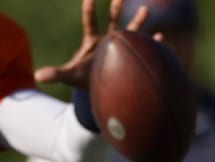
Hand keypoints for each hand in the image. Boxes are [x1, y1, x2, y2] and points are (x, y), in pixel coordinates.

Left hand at [35, 0, 151, 87]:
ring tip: (146, 9)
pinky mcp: (133, 55)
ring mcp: (122, 46)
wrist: (101, 86)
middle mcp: (108, 39)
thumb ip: (56, 74)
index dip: (89, 10)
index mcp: (92, 41)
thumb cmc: (84, 79)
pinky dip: (153, 43)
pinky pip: (144, 47)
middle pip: (112, 20)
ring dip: (139, 21)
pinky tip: (161, 37)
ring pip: (132, 31)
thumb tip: (38, 76)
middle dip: (116, 8)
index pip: (90, 22)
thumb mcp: (70, 76)